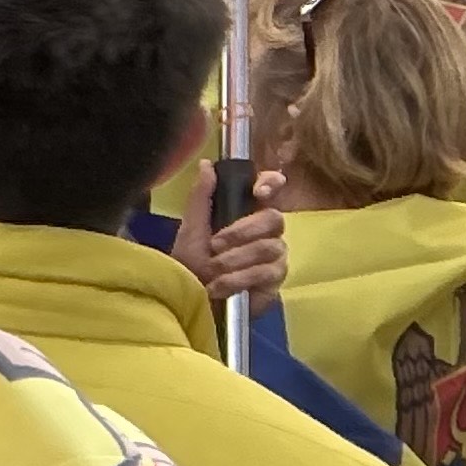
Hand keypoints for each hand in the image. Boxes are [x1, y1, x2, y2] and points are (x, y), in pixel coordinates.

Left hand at [171, 169, 286, 315]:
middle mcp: (267, 232)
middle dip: (242, 231)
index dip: (270, 184)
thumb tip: (206, 164)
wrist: (191, 300)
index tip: (258, 192)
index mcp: (248, 213)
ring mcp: (274, 256)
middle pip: (274, 219)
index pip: (272, 189)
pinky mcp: (275, 281)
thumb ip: (201, 197)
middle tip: (215, 245)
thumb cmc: (191, 263)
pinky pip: (267, 273)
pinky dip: (239, 279)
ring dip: (235, 259)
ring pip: (270, 248)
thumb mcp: (191, 229)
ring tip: (212, 270)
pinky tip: (219, 287)